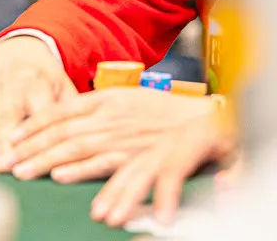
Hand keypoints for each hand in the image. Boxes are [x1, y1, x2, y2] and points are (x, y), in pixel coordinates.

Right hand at [0, 36, 74, 170]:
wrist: (16, 50)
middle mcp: (11, 90)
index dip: (38, 136)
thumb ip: (71, 111)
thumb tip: (82, 138)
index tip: (37, 157)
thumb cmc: (45, 76)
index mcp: (38, 86)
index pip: (40, 115)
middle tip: (3, 169)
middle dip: (4, 145)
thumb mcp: (63, 85)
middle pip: (8, 119)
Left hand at [7, 87, 214, 182]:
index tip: (11, 138)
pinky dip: (90, 177)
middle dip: (33, 149)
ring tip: (28, 175)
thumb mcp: (126, 100)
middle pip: (65, 133)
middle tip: (8, 164)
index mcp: (106, 100)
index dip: (33, 125)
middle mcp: (112, 117)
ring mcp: (128, 138)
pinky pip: (114, 169)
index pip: (60, 111)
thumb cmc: (165, 112)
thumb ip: (96, 108)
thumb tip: (62, 115)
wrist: (208, 120)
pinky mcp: (147, 157)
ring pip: (82, 150)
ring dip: (52, 164)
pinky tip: (70, 184)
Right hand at [92, 105, 236, 226]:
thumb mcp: (242, 150)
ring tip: (99, 212)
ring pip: (126, 165)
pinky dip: (104, 178)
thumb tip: (225, 188)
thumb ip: (237, 171)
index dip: (167, 193)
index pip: (175, 167)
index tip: (163, 220)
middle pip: (141, 167)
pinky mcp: (145, 147)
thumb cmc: (229, 133)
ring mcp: (153, 142)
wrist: (217, 112)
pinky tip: (90, 191)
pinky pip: (120, 162)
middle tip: (113, 219)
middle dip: (125, 195)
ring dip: (110, 190)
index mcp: (192, 136)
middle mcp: (166, 140)